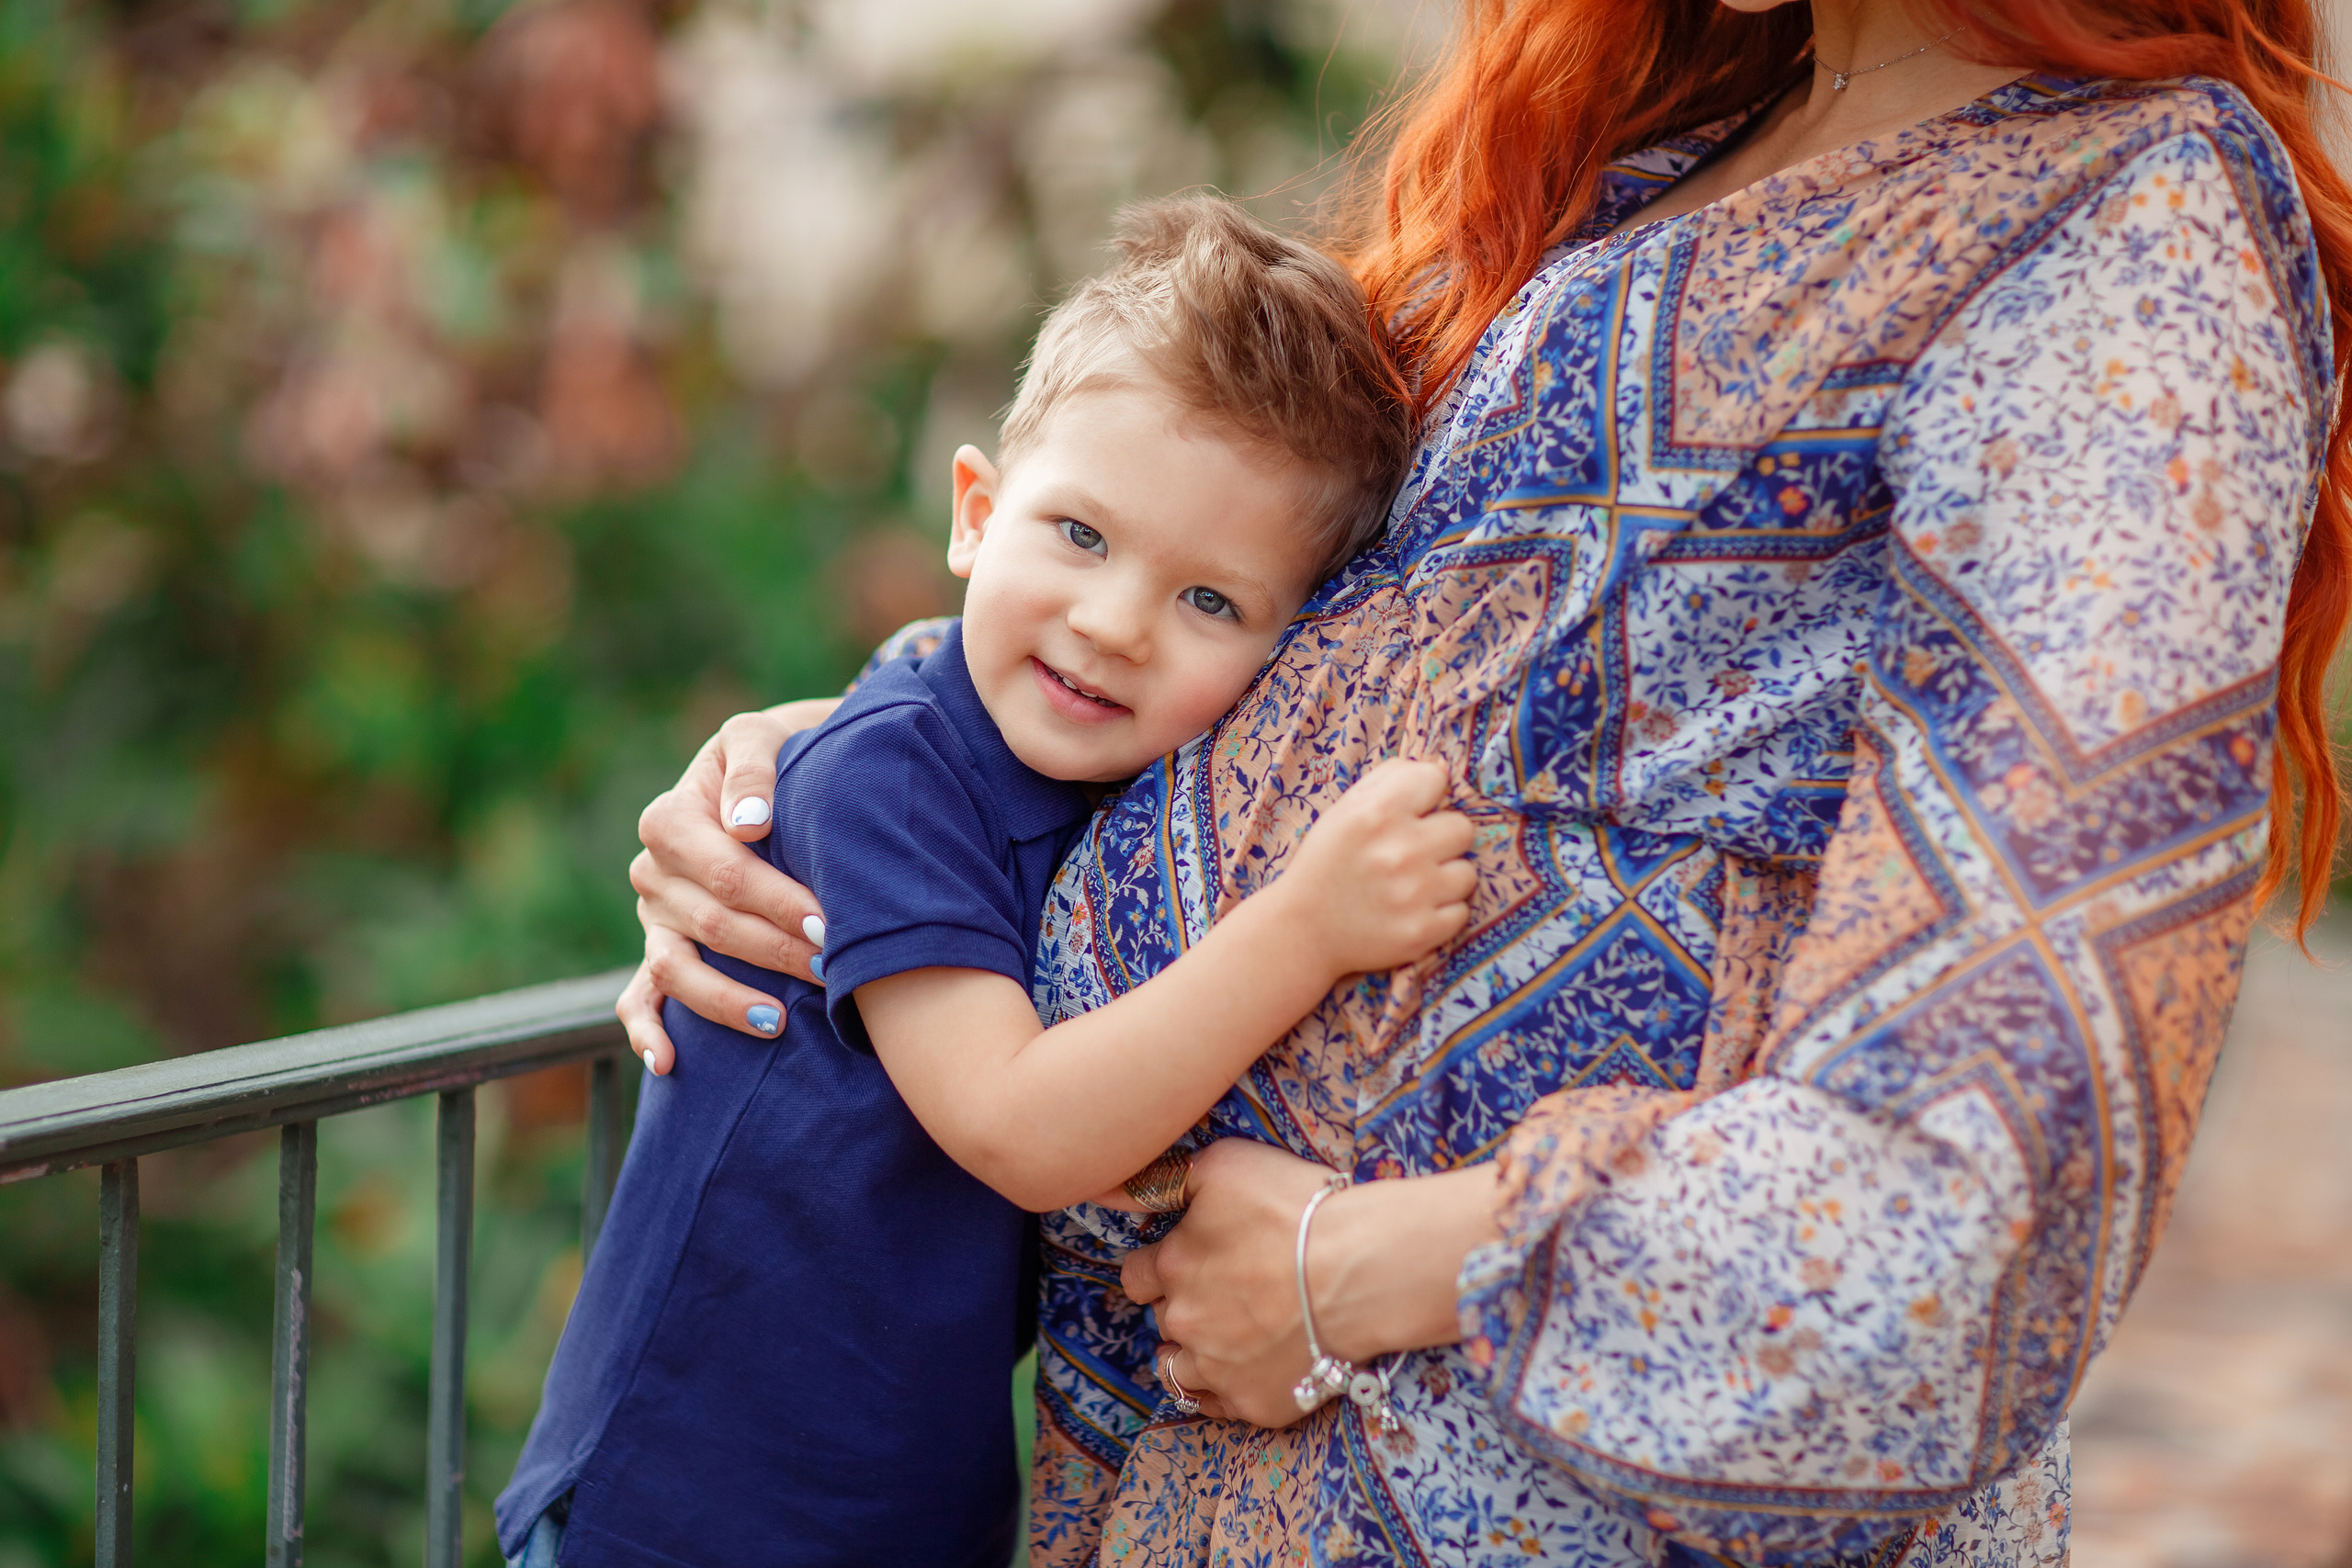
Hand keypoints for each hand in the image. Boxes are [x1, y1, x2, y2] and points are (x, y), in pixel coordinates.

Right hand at [620, 699, 839, 1072]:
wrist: (770, 777)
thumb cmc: (774, 756)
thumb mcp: (761, 736)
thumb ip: (753, 768)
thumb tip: (748, 823)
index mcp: (670, 819)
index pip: (724, 870)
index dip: (776, 900)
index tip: (827, 921)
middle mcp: (653, 873)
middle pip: (712, 924)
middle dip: (775, 951)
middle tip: (831, 969)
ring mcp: (654, 919)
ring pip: (676, 970)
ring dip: (726, 999)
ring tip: (778, 1019)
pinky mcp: (660, 952)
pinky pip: (640, 998)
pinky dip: (646, 1031)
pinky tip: (669, 1062)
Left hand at [1121, 1140, 1333, 1425]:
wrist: (1361, 1272)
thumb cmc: (1296, 1209)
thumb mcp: (1224, 1165)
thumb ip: (1162, 1180)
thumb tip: (1108, 1191)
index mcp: (1172, 1266)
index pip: (1136, 1274)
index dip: (1158, 1265)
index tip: (1186, 1259)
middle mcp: (1183, 1323)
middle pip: (1162, 1319)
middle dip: (1183, 1305)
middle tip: (1225, 1291)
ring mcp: (1216, 1369)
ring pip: (1177, 1370)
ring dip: (1192, 1354)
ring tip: (1225, 1338)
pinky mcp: (1253, 1404)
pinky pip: (1217, 1406)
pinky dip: (1224, 1389)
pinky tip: (1245, 1369)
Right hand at [1274, 758, 1475, 977]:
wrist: (1302, 930)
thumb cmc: (1327, 862)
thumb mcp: (1345, 810)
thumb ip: (1391, 778)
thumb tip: (1442, 767)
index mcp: (1376, 814)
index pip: (1435, 779)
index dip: (1425, 795)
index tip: (1410, 813)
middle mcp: (1399, 851)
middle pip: (1463, 828)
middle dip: (1442, 838)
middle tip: (1414, 853)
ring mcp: (1413, 895)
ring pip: (1467, 873)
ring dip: (1444, 878)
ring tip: (1413, 885)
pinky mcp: (1422, 932)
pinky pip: (1461, 912)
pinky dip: (1441, 913)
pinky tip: (1412, 911)